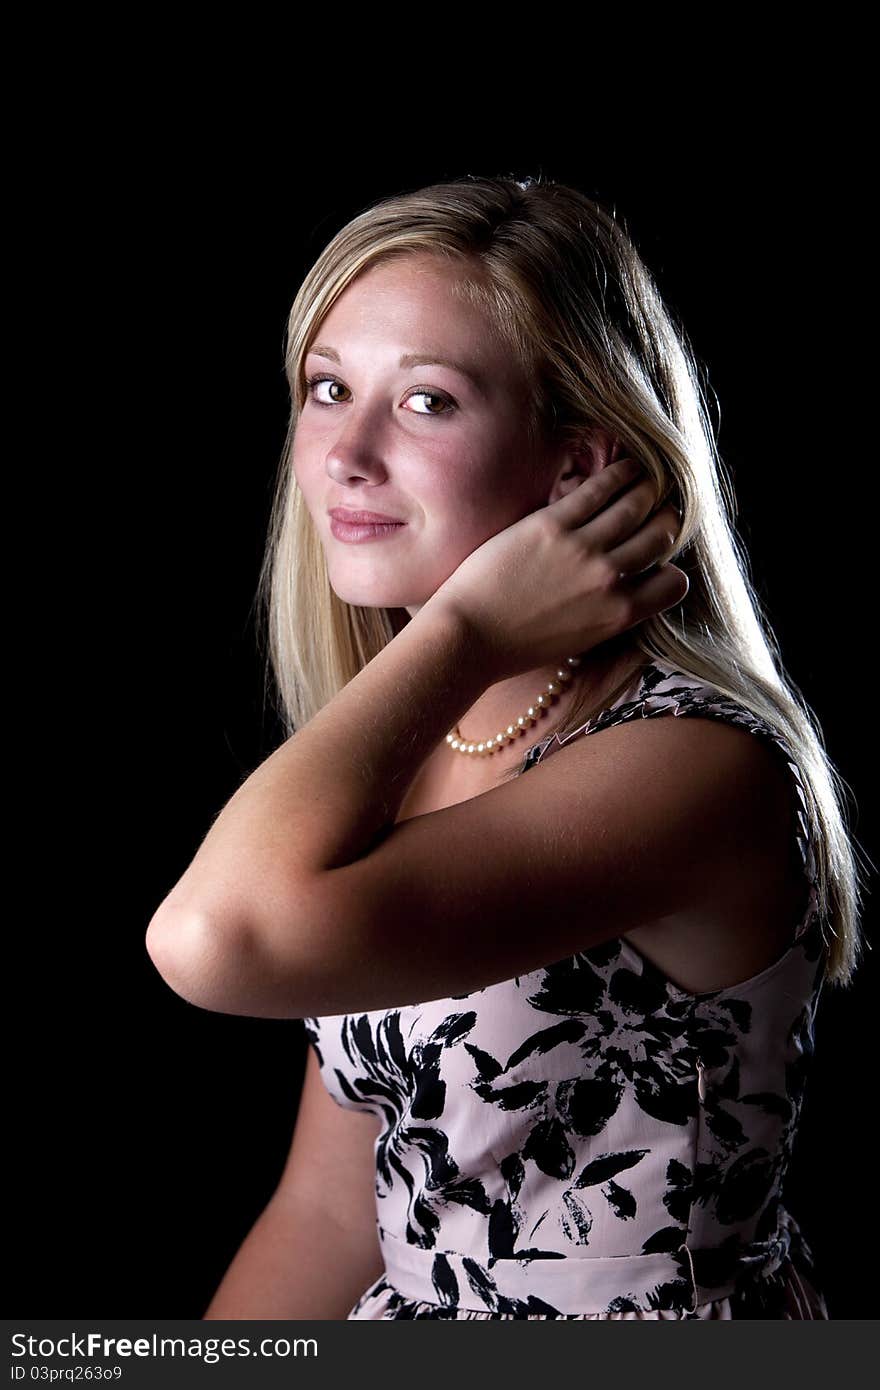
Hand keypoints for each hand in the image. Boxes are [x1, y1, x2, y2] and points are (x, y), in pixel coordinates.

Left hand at [425, 457, 688, 680]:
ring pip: (637, 505)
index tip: (659, 557)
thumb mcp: (581, 639)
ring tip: (648, 479)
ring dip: (648, 488)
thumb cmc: (517, 647)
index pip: (675, 583)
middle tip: (660, 508)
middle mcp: (609, 580)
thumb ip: (610, 612)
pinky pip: (598, 489)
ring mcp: (582, 549)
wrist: (468, 639)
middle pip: (661, 534)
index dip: (670, 566)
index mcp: (619, 615)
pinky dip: (619, 474)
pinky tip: (626, 466)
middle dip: (667, 518)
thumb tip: (629, 584)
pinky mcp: (552, 524)